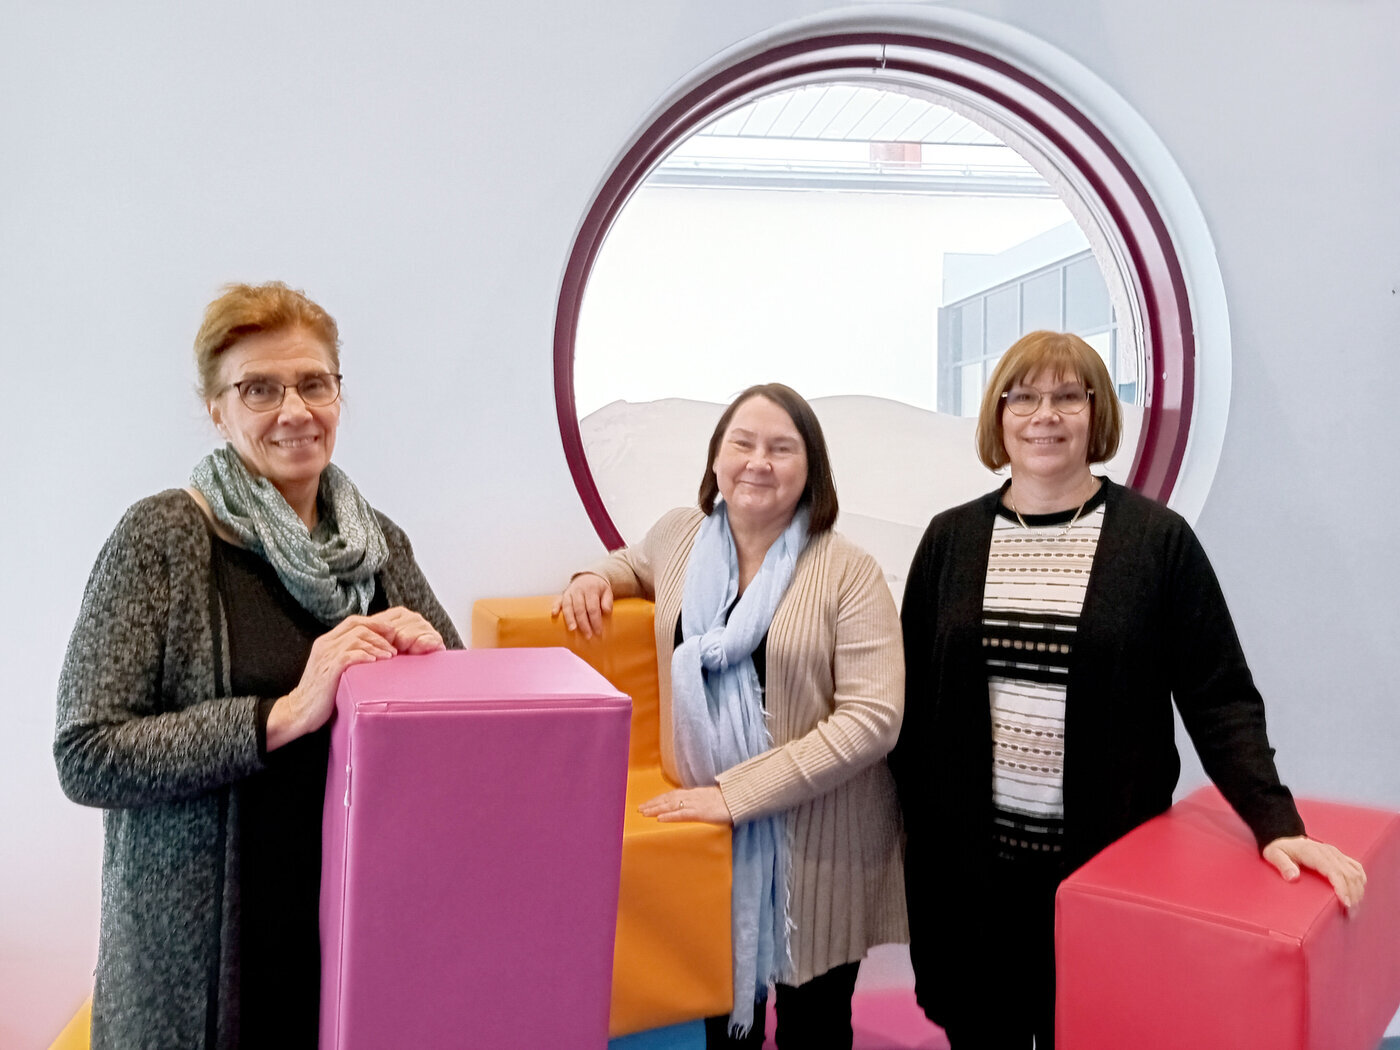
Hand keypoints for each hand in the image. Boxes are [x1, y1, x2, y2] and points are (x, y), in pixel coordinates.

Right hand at [266, 608, 444, 749]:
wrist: (299, 711)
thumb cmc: (321, 693)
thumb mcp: (334, 668)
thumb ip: (348, 655)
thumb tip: (374, 651)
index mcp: (326, 641)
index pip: (353, 621)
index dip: (375, 623)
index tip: (391, 632)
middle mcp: (325, 644)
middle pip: (357, 626)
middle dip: (380, 633)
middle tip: (394, 646)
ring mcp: (326, 656)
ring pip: (357, 638)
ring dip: (377, 645)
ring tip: (390, 656)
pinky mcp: (329, 669)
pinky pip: (351, 654)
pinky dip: (367, 656)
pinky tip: (376, 662)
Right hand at [551, 573, 612, 638]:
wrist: (588, 576)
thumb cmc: (598, 588)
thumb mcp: (607, 591)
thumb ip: (608, 601)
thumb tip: (606, 612)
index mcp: (591, 589)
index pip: (593, 608)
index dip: (595, 621)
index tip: (598, 632)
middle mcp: (579, 590)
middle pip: (580, 609)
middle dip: (583, 624)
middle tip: (587, 635)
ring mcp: (570, 592)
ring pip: (568, 606)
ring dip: (569, 618)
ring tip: (572, 629)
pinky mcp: (563, 594)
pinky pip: (558, 600)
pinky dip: (555, 607)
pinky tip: (554, 614)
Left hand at [639, 786, 732, 825]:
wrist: (741, 798)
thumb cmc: (729, 801)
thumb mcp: (712, 799)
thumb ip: (701, 801)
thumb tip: (692, 807)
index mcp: (695, 793)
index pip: (672, 794)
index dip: (659, 799)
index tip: (647, 803)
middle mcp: (692, 796)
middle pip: (668, 798)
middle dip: (653, 804)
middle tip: (639, 809)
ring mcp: (696, 804)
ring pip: (672, 805)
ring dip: (656, 809)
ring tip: (644, 813)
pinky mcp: (701, 812)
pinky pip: (683, 814)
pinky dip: (670, 816)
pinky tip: (660, 819)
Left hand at [1263, 834, 1366, 911]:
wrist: (1284, 838)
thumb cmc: (1279, 849)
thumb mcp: (1274, 855)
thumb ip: (1283, 865)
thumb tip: (1293, 877)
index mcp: (1313, 853)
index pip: (1334, 871)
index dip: (1342, 887)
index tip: (1345, 904)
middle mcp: (1329, 852)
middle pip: (1349, 874)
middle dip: (1353, 895)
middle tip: (1350, 914)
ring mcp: (1336, 854)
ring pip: (1356, 873)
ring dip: (1358, 891)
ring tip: (1354, 909)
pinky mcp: (1340, 857)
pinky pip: (1356, 868)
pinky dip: (1361, 882)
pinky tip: (1358, 894)